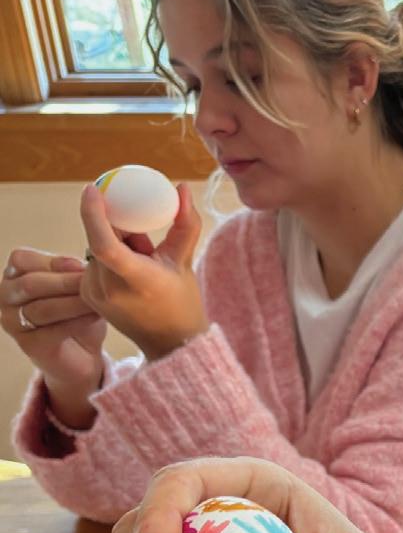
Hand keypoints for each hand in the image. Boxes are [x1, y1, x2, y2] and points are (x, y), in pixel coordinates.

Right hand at [0, 248, 106, 415]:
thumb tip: (86, 262)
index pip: (22, 260)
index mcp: (14, 276)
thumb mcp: (78, 289)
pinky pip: (52, 331)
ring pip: (42, 308)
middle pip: (31, 284)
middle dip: (64, 282)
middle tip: (92, 281)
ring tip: (98, 300)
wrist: (84, 356)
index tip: (82, 265)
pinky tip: (95, 316)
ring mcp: (13, 322)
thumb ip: (76, 274)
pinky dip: (76, 322)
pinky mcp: (29, 345)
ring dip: (72, 303)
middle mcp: (7, 297)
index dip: (52, 261)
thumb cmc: (79, 316)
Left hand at [80, 182, 208, 360]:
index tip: (93, 189)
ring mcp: (94, 293)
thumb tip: (182, 188)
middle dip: (120, 229)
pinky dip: (109, 258)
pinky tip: (129, 277)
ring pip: (95, 248)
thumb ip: (185, 223)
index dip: (94, 213)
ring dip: (116, 245)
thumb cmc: (182, 303)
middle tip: (144, 242)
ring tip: (142, 266)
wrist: (170, 344)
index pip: (103, 243)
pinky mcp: (86, 295)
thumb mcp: (185, 262)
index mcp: (136, 281)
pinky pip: (93, 261)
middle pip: (102, 238)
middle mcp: (109, 289)